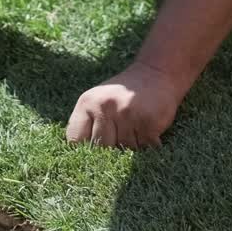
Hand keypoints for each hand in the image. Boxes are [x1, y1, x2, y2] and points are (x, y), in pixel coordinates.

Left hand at [66, 61, 183, 148]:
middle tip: (121, 137)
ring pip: (124, 149)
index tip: (95, 151)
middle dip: (111, 148)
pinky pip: (144, 148)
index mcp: (87, 102)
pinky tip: (147, 130)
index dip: (85, 150)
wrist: (155, 74)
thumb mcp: (98, 100)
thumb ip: (88, 123)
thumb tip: (82, 156)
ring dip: (131, 146)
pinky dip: (147, 145)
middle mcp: (104, 107)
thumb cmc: (123, 93)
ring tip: (136, 128)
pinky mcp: (147, 121)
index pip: (75, 139)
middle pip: (101, 148)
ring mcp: (126, 114)